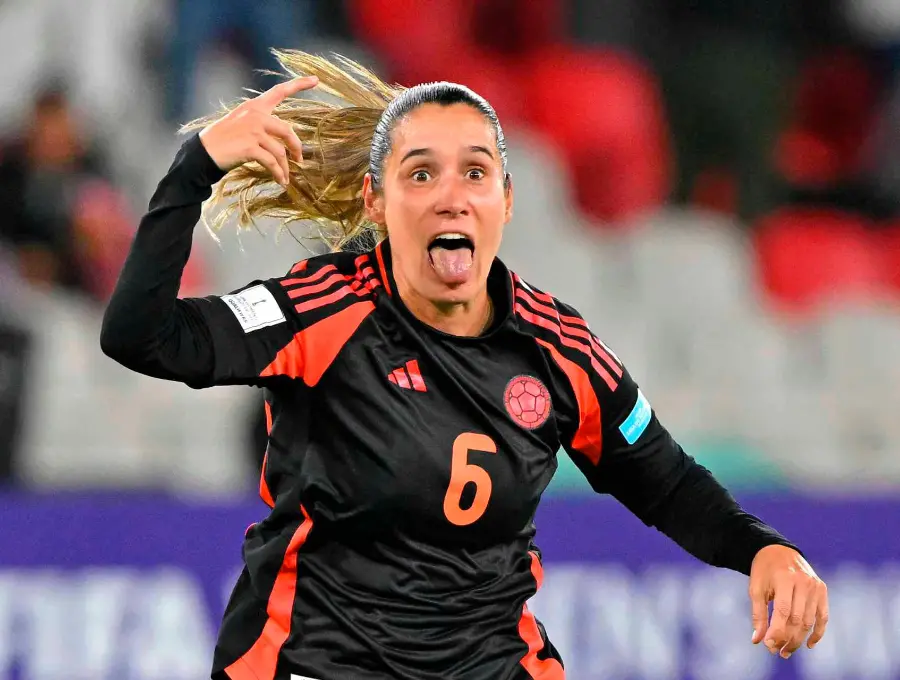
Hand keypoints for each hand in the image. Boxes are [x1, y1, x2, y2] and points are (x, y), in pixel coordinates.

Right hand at [199, 76, 317, 185]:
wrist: (203, 152)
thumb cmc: (224, 140)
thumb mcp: (242, 124)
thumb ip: (262, 126)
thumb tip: (283, 142)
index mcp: (255, 106)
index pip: (279, 91)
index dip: (299, 84)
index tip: (316, 79)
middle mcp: (255, 115)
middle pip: (288, 132)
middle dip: (296, 148)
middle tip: (299, 160)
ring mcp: (253, 131)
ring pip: (280, 152)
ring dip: (285, 168)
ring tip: (285, 177)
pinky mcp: (250, 147)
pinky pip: (272, 163)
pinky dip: (278, 174)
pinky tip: (280, 181)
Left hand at [749, 544, 828, 658]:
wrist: (777, 550)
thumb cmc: (763, 571)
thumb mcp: (756, 589)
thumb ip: (758, 614)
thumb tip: (757, 640)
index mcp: (785, 579)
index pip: (783, 612)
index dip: (777, 632)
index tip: (768, 645)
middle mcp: (804, 582)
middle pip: (798, 619)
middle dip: (787, 639)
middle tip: (777, 651)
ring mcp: (816, 586)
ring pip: (810, 620)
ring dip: (799, 639)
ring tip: (787, 651)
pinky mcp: (822, 590)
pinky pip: (823, 616)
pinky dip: (817, 632)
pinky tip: (809, 644)